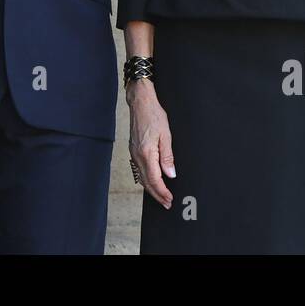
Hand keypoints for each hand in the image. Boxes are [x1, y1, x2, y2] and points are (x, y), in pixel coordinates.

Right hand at [127, 75, 174, 209]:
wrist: (140, 102)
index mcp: (146, 153)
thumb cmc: (154, 114)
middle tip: (166, 203)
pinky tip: (151, 181)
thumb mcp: (166, 135)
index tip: (169, 199)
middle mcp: (137, 155)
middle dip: (157, 194)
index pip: (154, 179)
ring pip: (141, 177)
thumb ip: (167, 156)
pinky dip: (146, 179)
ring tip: (161, 196)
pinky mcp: (133, 149)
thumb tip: (170, 174)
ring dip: (151, 188)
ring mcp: (134, 153)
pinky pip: (139, 169)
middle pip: (146, 182)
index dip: (162, 192)